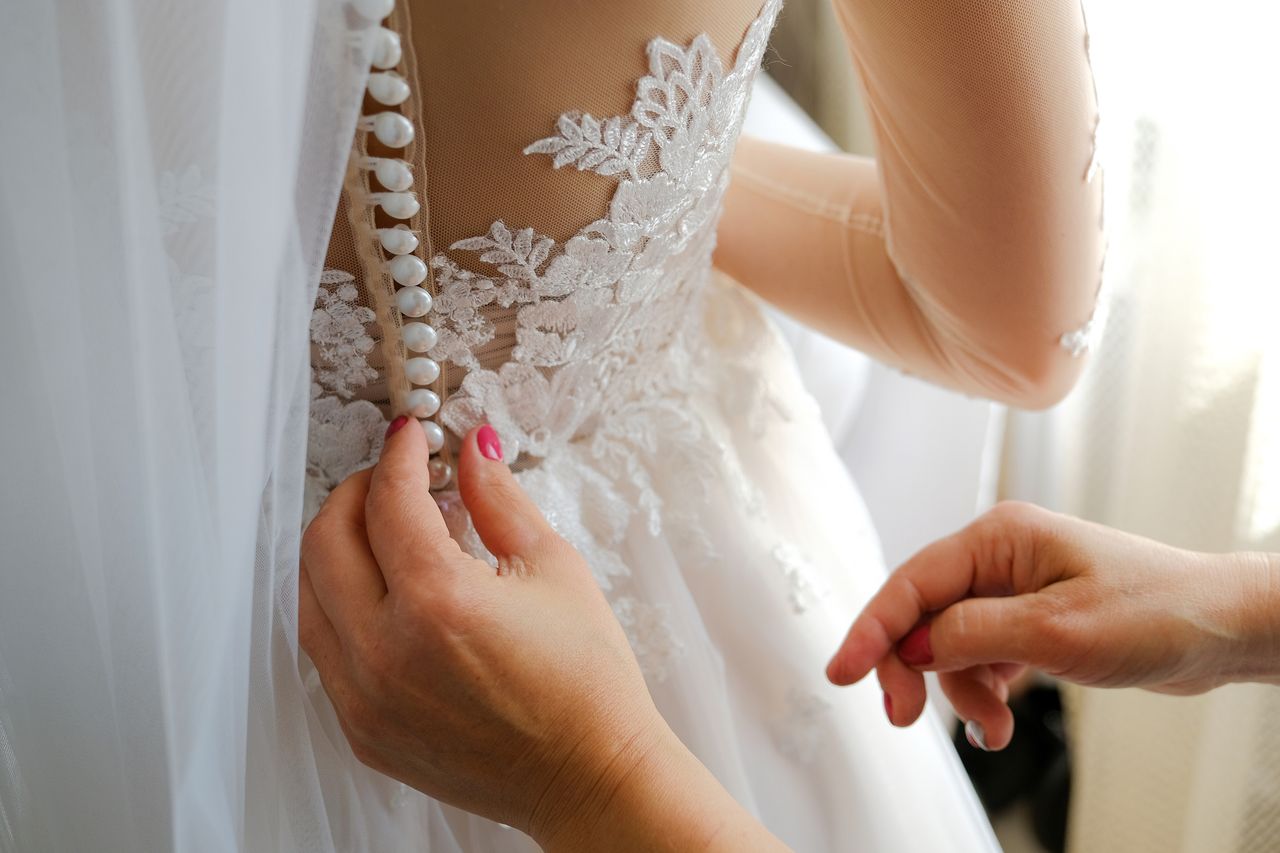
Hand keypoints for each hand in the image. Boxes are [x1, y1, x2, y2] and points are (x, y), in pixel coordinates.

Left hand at [299, 420, 788, 851]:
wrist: (590, 775)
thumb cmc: (585, 682)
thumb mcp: (552, 568)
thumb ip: (498, 499)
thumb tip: (472, 448)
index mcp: (438, 601)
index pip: (388, 501)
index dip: (399, 455)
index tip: (410, 436)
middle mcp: (386, 651)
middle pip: (325, 541)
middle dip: (354, 492)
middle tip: (390, 477)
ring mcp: (366, 699)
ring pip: (309, 597)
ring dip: (336, 550)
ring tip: (384, 534)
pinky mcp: (364, 732)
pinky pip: (325, 652)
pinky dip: (341, 608)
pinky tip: (383, 596)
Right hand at [826, 502, 1279, 750]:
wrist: (1222, 631)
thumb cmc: (1157, 610)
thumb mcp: (1057, 630)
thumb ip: (974, 634)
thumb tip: (911, 645)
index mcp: (998, 538)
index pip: (913, 583)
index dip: (872, 630)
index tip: (842, 672)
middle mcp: (997, 557)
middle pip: (922, 615)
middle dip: (913, 670)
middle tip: (904, 719)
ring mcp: (1011, 589)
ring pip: (949, 646)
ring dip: (960, 692)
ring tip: (994, 728)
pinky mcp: (1026, 620)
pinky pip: (979, 657)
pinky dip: (983, 693)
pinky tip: (999, 720)